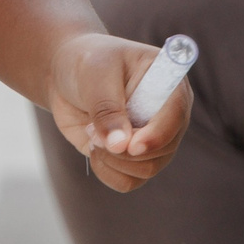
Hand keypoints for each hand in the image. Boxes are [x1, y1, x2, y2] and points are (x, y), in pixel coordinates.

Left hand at [46, 32, 192, 192]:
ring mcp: (153, 139)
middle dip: (124, 148)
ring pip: (146, 169)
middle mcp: (168, 116)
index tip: (132, 145)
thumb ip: (107, 109)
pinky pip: (129, 181)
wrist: (67, 74)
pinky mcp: (133, 157)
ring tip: (92, 131)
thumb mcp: (95, 74)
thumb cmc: (87, 62)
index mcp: (169, 84)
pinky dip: (107, 171)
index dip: (157, 134)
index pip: (176, 115)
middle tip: (93, 128)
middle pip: (163, 150)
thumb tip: (121, 146)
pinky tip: (94, 148)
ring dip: (112, 158)